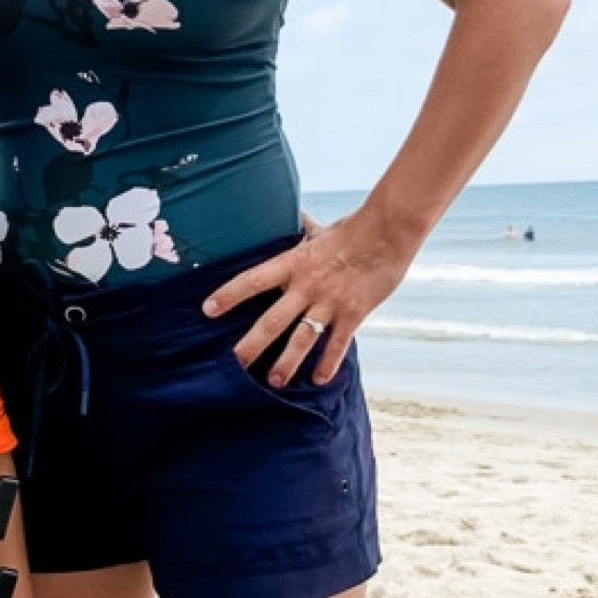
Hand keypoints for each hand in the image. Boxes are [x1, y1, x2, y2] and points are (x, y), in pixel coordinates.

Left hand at [202, 207, 419, 387]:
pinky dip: (328, 363)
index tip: (208, 310)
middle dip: (251, 345)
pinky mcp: (354, 313)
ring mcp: (330, 301)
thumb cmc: (352, 229)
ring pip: (302, 339)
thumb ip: (304, 230)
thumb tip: (296, 215)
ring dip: (287, 363)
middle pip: (272, 321)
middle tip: (234, 364)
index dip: (229, 295)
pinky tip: (319, 380)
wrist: (389, 231)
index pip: (253, 280)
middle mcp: (306, 286)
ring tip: (273, 382)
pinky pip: (338, 343)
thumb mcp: (320, 230)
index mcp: (293, 263)